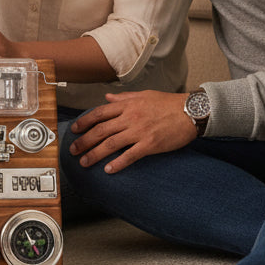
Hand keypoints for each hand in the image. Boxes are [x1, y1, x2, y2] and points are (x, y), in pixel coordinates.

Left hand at [66, 91, 195, 173]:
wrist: (190, 111)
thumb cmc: (168, 103)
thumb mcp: (143, 95)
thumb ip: (123, 98)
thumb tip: (107, 98)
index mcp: (127, 105)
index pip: (99, 113)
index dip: (84, 122)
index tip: (74, 130)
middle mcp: (130, 118)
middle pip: (101, 130)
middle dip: (84, 141)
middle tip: (73, 150)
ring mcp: (139, 131)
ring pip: (111, 143)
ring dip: (95, 154)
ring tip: (84, 162)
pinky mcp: (150, 144)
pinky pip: (130, 155)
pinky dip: (118, 163)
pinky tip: (109, 170)